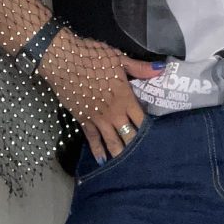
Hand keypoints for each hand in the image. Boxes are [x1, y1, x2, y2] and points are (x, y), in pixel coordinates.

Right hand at [37, 27, 165, 161]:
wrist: (62, 61)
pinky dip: (97, 151)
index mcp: (125, 98)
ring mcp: (98, 119)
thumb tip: (161, 70)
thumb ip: (140, 68)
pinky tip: (102, 161)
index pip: (142, 120)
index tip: (155, 138)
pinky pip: (93, 140)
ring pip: (113, 142)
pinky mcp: (84, 121)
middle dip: (137, 147)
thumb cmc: (91, 56)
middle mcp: (114, 113)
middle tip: (145, 158)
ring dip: (120, 154)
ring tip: (128, 166)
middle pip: (130, 136)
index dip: (149, 130)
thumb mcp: (118, 58)